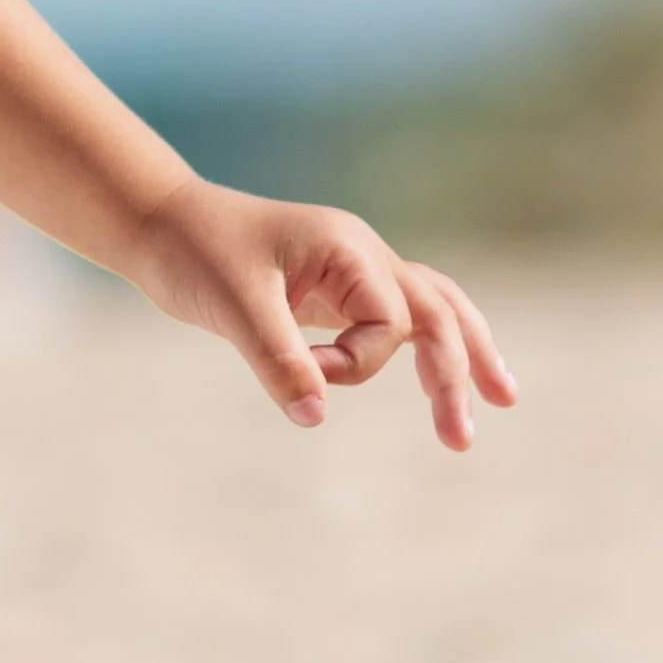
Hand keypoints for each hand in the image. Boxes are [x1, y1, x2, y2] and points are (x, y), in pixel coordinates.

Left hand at [123, 178, 516, 452]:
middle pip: (436, 311)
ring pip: (429, 309)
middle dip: (457, 372)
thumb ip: (276, 360)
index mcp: (348, 249)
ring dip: (463, 353)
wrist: (158, 222)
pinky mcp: (331, 292)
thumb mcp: (232, 306)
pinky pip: (393, 318)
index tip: (305, 374)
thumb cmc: (193, 251)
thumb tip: (315, 418)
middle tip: (463, 440)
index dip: (355, 362)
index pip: (390, 321)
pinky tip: (438, 377)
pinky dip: (420, 345)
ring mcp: (350, 272)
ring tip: (503, 398)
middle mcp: (360, 256)